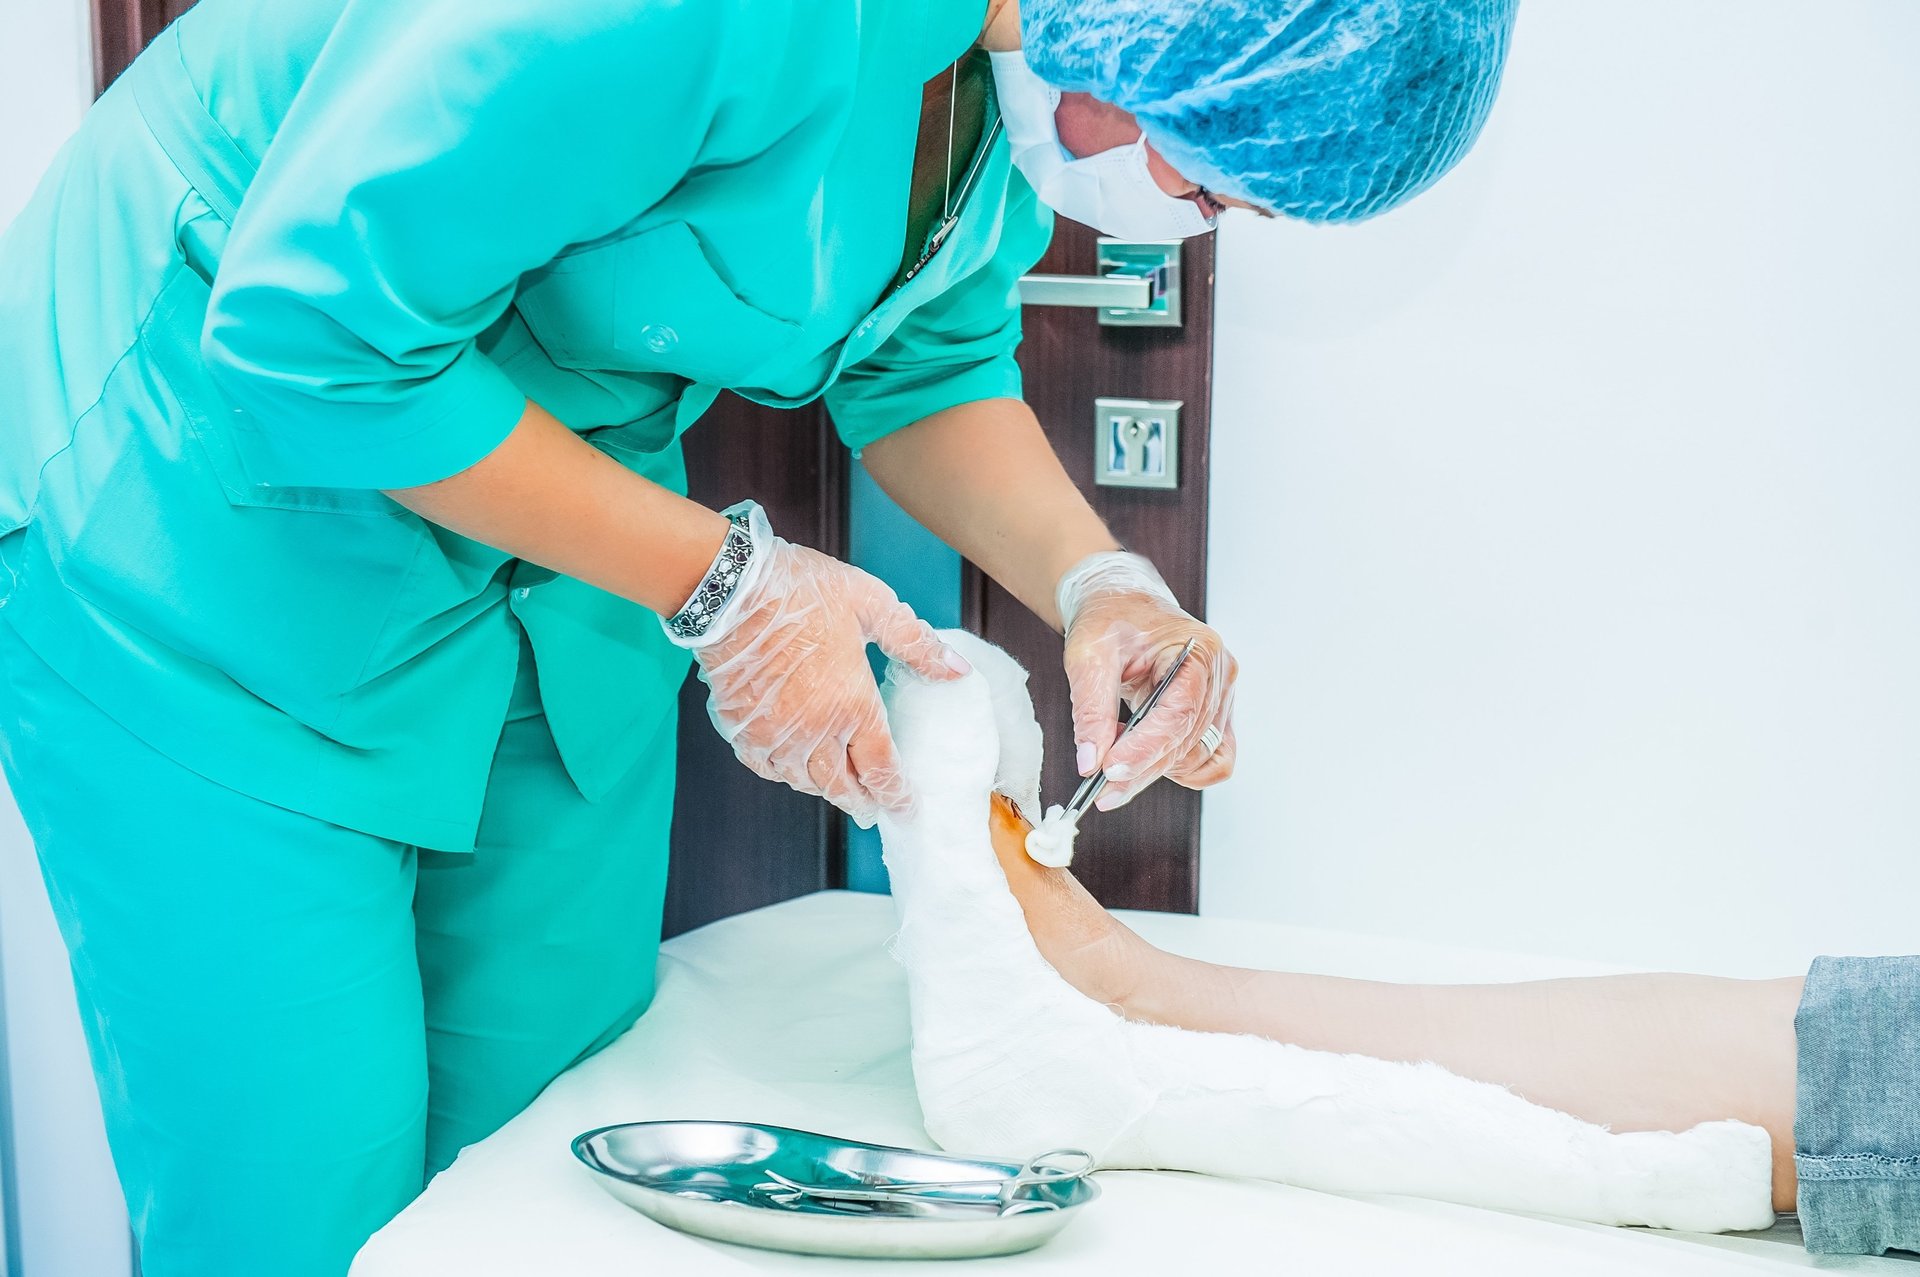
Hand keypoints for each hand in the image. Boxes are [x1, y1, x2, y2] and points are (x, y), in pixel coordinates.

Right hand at [678, 504, 970, 825]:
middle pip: (840, 786)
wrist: (732, 590)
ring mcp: (773, 733)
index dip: (895, 795)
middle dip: (860, 802)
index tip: (905, 810)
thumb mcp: (872, 606)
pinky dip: (781, 773)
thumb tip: (957, 669)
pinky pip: (764, 767)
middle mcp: (813, 730)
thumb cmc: (803, 591)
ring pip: (801, 781)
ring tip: (834, 789)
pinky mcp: (740, 727)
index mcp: (852, 704)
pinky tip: (788, 766)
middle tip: (871, 811)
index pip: (881, 768)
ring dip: (822, 789)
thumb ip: (915, 644)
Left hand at [1058, 552, 1237, 809]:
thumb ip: (1091, 709)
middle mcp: (1219, 675)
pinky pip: (1211, 759)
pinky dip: (1179, 769)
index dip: (1146, 748)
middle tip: (1102, 790)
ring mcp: (1222, 697)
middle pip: (1188, 741)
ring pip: (1199, 757)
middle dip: (1143, 769)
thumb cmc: (1111, 619)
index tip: (1110, 771)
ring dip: (1157, 770)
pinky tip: (1145, 763)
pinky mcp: (1214, 716)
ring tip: (1116, 768)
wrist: (1123, 605)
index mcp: (1198, 650)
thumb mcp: (1088, 654)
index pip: (1180, 712)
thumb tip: (1091, 762)